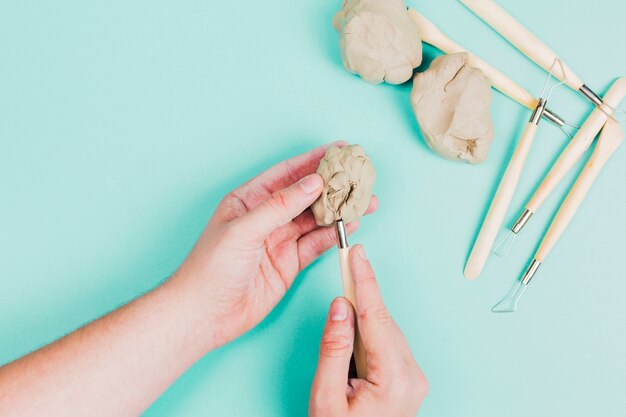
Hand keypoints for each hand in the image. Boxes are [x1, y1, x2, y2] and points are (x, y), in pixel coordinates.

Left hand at [170, 143, 377, 348]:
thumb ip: (279, 206)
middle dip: (333, 186)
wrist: (204, 314)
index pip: (286, 174)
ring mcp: (279, 240)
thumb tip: (312, 183)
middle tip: (360, 176)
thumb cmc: (211, 268)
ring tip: (366, 201)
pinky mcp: (289, 263)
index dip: (313, 161)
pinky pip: (316, 244)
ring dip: (340, 211)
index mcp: (249, 200)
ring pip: (315, 219)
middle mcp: (265, 217)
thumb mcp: (244, 230)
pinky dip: (334, 235)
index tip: (339, 150)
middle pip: (306, 195)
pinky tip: (351, 226)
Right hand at [309, 245, 427, 416]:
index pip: (377, 318)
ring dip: (364, 316)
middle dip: (363, 296)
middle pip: (383, 321)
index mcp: (395, 380)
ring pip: (386, 330)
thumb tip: (341, 306)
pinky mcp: (408, 379)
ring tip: (343, 305)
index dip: (366, 282)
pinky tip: (354, 332)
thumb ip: (334, 349)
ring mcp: (414, 378)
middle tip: (347, 264)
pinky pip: (388, 343)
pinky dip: (370, 332)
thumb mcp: (326, 396)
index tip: (359, 255)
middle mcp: (412, 376)